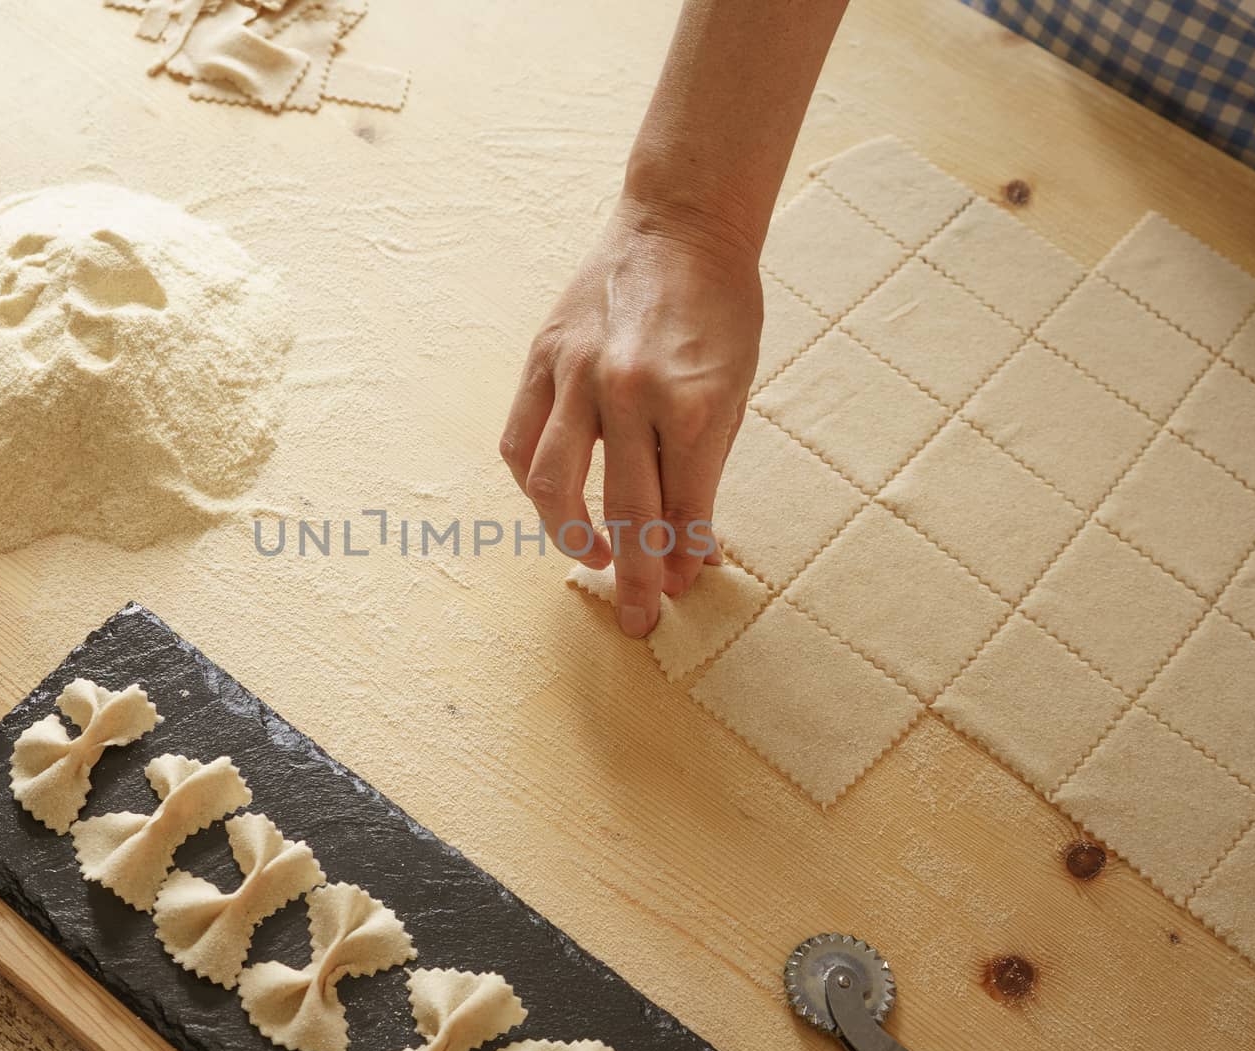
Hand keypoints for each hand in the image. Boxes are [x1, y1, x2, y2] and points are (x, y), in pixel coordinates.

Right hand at [500, 193, 762, 636]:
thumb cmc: (720, 310)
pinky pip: (520, 441)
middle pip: (626, 511)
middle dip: (635, 577)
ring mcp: (578, 375)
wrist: (679, 226)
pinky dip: (532, 484)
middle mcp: (631, 393)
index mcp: (694, 403)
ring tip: (592, 560)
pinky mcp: (542, 359)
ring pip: (552, 485)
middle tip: (639, 620)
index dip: (682, 557)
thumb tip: (690, 551)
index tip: (681, 589)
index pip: (684, 508)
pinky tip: (554, 503)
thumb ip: (705, 472)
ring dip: (570, 537)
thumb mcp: (735, 391)